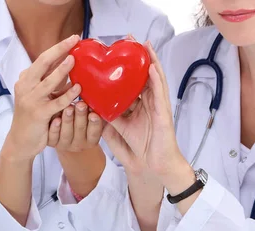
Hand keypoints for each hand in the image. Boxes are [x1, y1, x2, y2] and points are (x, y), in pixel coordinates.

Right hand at [1, 35, 81, 162]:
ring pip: (48, 82)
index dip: (57, 48)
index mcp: (26, 80)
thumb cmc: (34, 117)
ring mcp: (31, 100)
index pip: (43, 59)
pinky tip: (78, 89)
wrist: (21, 141)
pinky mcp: (38, 114)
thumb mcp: (40, 96)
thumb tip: (70, 66)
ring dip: (61, 70)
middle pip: (42, 63)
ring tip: (74, 60)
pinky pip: (55, 102)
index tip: (72, 39)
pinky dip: (67, 95)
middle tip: (73, 41)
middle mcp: (25, 86)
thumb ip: (51, 82)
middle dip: (59, 50)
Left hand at [47, 88, 105, 153]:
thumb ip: (94, 113)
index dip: (95, 123)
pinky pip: (53, 138)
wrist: (65, 143)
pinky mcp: (52, 144)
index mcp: (91, 140)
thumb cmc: (81, 125)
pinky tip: (55, 119)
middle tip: (81, 105)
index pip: (95, 132)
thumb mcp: (90, 123)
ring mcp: (65, 145)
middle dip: (81, 116)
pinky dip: (55, 128)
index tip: (94, 113)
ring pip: (67, 134)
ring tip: (68, 107)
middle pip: (81, 130)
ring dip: (68, 120)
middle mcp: (79, 144)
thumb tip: (100, 97)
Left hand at [102, 41, 192, 185]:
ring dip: (150, 60)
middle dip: (138, 57)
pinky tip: (151, 66)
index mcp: (139, 105)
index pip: (132, 81)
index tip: (117, 51)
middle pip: (144, 74)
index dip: (126, 66)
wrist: (150, 168)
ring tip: (143, 45)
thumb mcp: (117, 130)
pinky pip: (160, 92)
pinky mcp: (163, 113)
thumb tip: (90, 106)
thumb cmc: (139, 150)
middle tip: (129, 39)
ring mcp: (157, 106)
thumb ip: (106, 118)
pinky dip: (156, 78)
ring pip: (155, 78)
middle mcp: (149, 103)